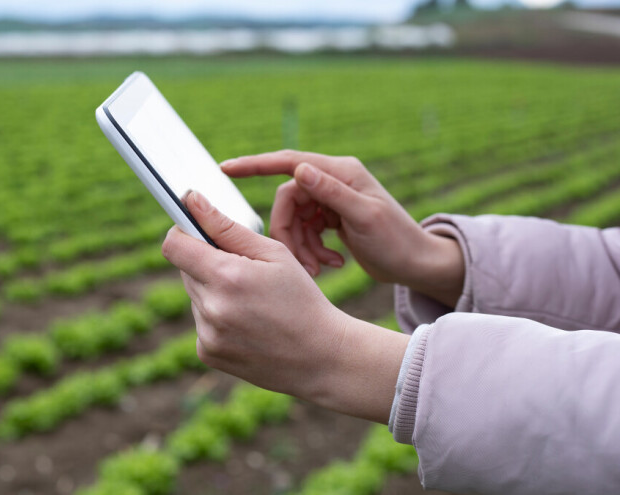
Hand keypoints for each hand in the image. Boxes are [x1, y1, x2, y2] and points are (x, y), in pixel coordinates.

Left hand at [162, 191, 408, 422]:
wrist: (321, 357)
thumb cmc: (301, 297)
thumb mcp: (274, 254)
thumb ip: (227, 227)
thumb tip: (192, 200)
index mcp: (227, 276)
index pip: (174, 245)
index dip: (182, 232)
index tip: (194, 230)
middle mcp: (212, 308)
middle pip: (186, 269)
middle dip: (207, 262)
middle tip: (244, 272)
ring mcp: (207, 335)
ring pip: (195, 295)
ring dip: (214, 291)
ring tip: (252, 302)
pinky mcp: (208, 353)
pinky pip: (201, 322)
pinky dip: (218, 318)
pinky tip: (248, 323)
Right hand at [222, 150, 463, 307]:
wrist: (416, 264)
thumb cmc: (397, 242)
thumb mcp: (365, 218)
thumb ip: (332, 193)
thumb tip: (300, 170)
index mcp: (341, 172)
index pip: (289, 162)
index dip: (256, 165)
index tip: (226, 169)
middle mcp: (334, 181)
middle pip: (288, 201)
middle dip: (288, 233)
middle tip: (301, 262)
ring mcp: (332, 200)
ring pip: (294, 220)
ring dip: (301, 247)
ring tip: (320, 269)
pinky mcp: (331, 219)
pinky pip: (305, 231)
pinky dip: (311, 250)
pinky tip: (330, 264)